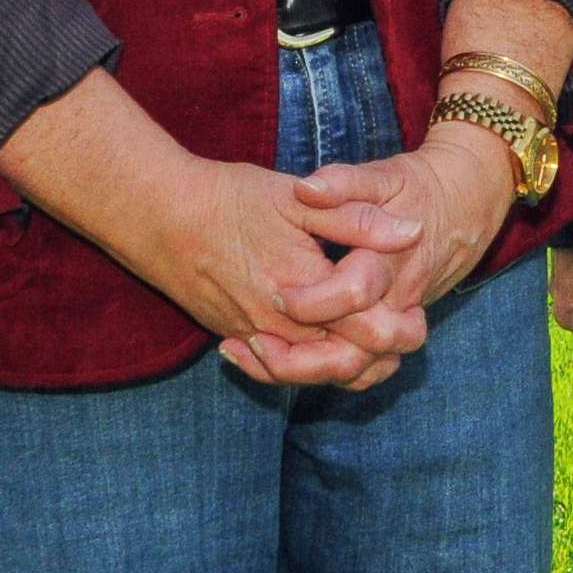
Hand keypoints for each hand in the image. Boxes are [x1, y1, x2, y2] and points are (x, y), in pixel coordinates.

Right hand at [128, 152, 433, 390]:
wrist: (159, 216)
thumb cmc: (230, 199)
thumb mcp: (299, 200)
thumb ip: (357, 219)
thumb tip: (412, 231)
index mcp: (306, 289)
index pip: (370, 329)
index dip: (400, 324)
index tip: (413, 305)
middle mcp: (281, 325)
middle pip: (347, 364)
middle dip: (383, 352)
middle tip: (405, 326)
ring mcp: (255, 337)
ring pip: (314, 373)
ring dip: (350, 362)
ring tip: (373, 335)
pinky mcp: (236, 338)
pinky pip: (280, 368)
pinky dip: (311, 364)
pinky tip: (328, 344)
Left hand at [280, 125, 527, 358]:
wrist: (465, 206)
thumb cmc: (417, 188)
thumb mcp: (382, 176)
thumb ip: (344, 183)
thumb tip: (305, 189)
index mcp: (391, 263)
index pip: (352, 295)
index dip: (309, 300)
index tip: (276, 294)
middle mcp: (398, 302)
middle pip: (355, 354)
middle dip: (299, 358)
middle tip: (255, 340)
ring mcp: (399, 323)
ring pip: (359, 372)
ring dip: (306, 373)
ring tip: (258, 352)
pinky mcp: (394, 333)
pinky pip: (363, 371)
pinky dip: (324, 373)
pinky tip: (283, 356)